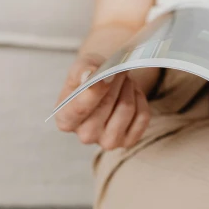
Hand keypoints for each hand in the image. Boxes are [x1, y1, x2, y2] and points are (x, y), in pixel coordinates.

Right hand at [54, 26, 159, 149]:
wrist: (107, 84)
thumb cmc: (90, 76)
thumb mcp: (82, 66)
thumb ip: (81, 70)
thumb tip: (89, 75)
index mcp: (65, 120)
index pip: (80, 109)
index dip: (95, 91)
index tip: (106, 75)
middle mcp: (85, 135)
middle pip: (106, 105)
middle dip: (115, 82)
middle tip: (117, 71)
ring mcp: (107, 142)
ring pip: (126, 109)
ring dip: (129, 89)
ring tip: (124, 81)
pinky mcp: (128, 141)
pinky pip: (142, 116)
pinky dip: (140, 99)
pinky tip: (132, 94)